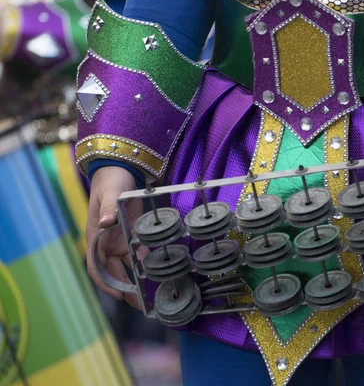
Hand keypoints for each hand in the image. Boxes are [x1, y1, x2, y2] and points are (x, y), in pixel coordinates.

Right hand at [86, 166, 146, 307]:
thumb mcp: (109, 194)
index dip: (106, 282)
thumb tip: (104, 223)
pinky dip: (146, 264)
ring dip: (136, 280)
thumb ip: (107, 209)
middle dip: (124, 288)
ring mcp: (119, 241)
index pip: (96, 267)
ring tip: (149, 295)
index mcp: (96, 237)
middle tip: (139, 303)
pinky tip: (158, 273)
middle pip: (113, 272)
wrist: (120, 170)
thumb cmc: (110, 182)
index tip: (118, 293)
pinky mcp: (132, 236)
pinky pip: (138, 254)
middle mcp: (106, 244)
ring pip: (126, 267)